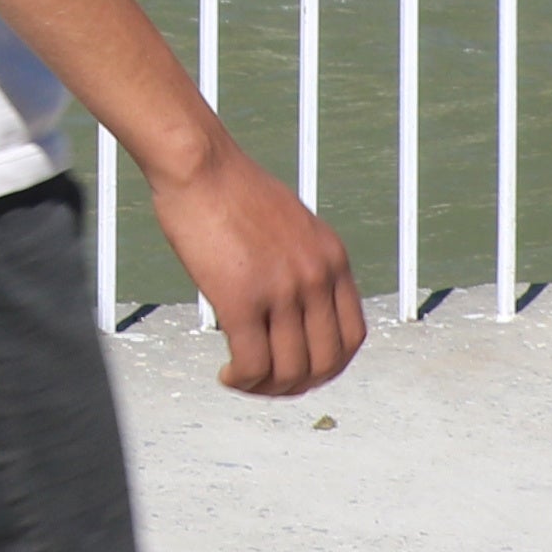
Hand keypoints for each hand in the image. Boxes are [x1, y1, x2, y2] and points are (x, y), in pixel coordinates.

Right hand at [145, 138, 363, 396]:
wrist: (198, 163)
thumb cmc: (231, 189)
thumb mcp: (291, 225)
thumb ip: (302, 264)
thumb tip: (294, 311)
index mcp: (333, 258)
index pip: (353, 336)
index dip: (328, 365)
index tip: (300, 369)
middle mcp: (316, 276)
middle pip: (325, 362)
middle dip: (297, 385)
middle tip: (268, 384)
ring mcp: (282, 289)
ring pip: (289, 371)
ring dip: (266, 388)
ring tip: (242, 380)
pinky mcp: (242, 298)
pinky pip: (252, 364)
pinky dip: (242, 380)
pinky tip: (226, 374)